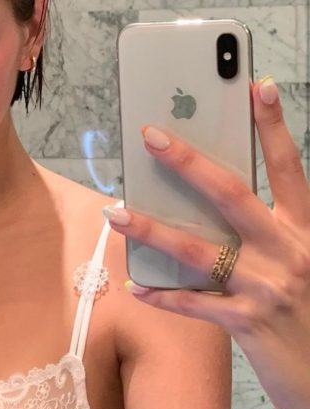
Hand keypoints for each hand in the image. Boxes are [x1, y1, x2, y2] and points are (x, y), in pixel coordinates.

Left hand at [105, 76, 309, 408]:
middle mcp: (288, 250)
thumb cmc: (307, 307)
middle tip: (150, 135)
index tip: (258, 85)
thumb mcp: (296, 258)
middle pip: (231, 194)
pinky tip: (133, 284)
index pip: (288, 167)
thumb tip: (199, 200)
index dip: (273, 125)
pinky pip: (194, 304)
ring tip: (116, 212)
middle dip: (187, 161)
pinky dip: (162, 294)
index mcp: (302, 229)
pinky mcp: (250, 323)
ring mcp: (268, 286)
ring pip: (199, 248)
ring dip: (152, 229)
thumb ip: (260, 229)